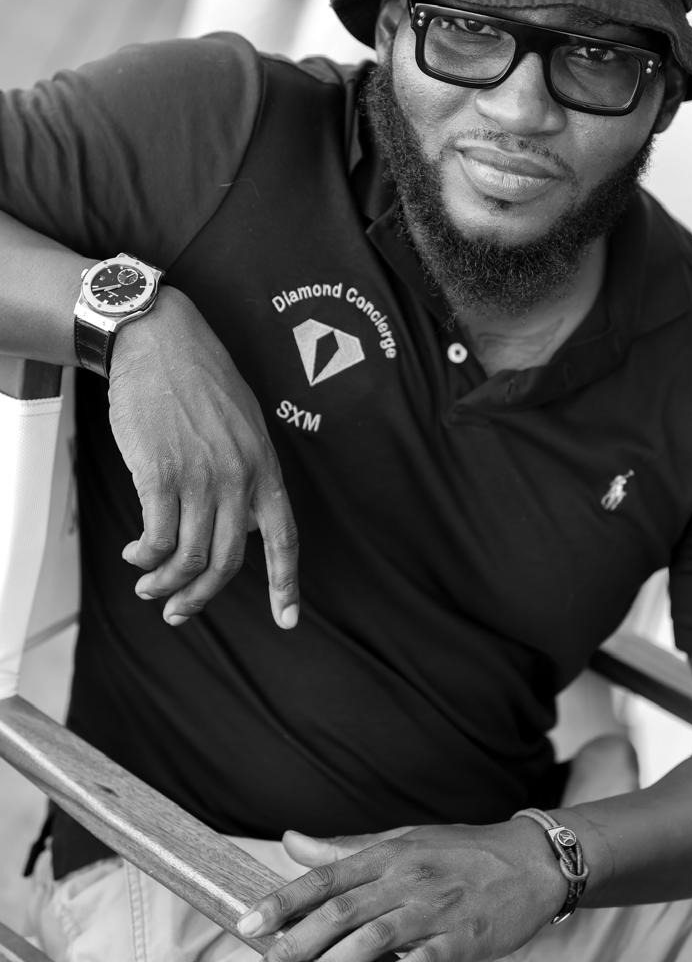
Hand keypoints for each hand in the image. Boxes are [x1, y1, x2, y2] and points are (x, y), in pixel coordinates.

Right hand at [108, 287, 298, 626]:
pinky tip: (134, 553)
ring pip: (189, 557)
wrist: (160, 341)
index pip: (284, 537)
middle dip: (200, 598)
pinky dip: (144, 555)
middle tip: (177, 612)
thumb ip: (248, 472)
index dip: (287, 584)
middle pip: (228, 562)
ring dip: (163, 582)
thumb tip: (241, 519)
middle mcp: (239, 477)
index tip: (288, 620)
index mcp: (265, 467)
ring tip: (147, 585)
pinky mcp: (160, 473)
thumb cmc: (198, 380)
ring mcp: (200, 476)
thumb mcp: (244, 424)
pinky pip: (157, 537)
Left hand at [239, 819, 567, 961]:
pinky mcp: (461, 939)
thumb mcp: (403, 840)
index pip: (325, 875)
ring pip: (373, 937)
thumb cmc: (462, 851)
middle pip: (341, 910)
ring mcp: (433, 909)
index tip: (248, 924)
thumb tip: (290, 841)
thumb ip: (345, 848)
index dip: (284, 900)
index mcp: (388, 852)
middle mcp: (406, 877)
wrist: (531, 860)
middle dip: (296, 943)